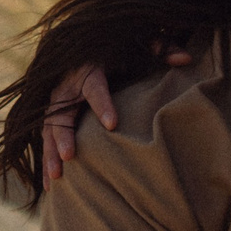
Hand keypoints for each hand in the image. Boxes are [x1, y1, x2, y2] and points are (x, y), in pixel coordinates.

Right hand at [40, 48, 195, 184]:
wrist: (84, 47)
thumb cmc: (118, 50)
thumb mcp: (136, 45)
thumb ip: (159, 48)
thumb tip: (185, 59)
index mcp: (89, 68)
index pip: (94, 86)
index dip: (102, 104)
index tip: (113, 124)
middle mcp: (67, 85)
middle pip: (61, 111)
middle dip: (64, 133)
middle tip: (70, 155)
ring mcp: (56, 102)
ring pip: (48, 128)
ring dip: (50, 152)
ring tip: (55, 177)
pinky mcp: (51, 115)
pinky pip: (45, 138)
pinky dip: (46, 161)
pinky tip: (49, 185)